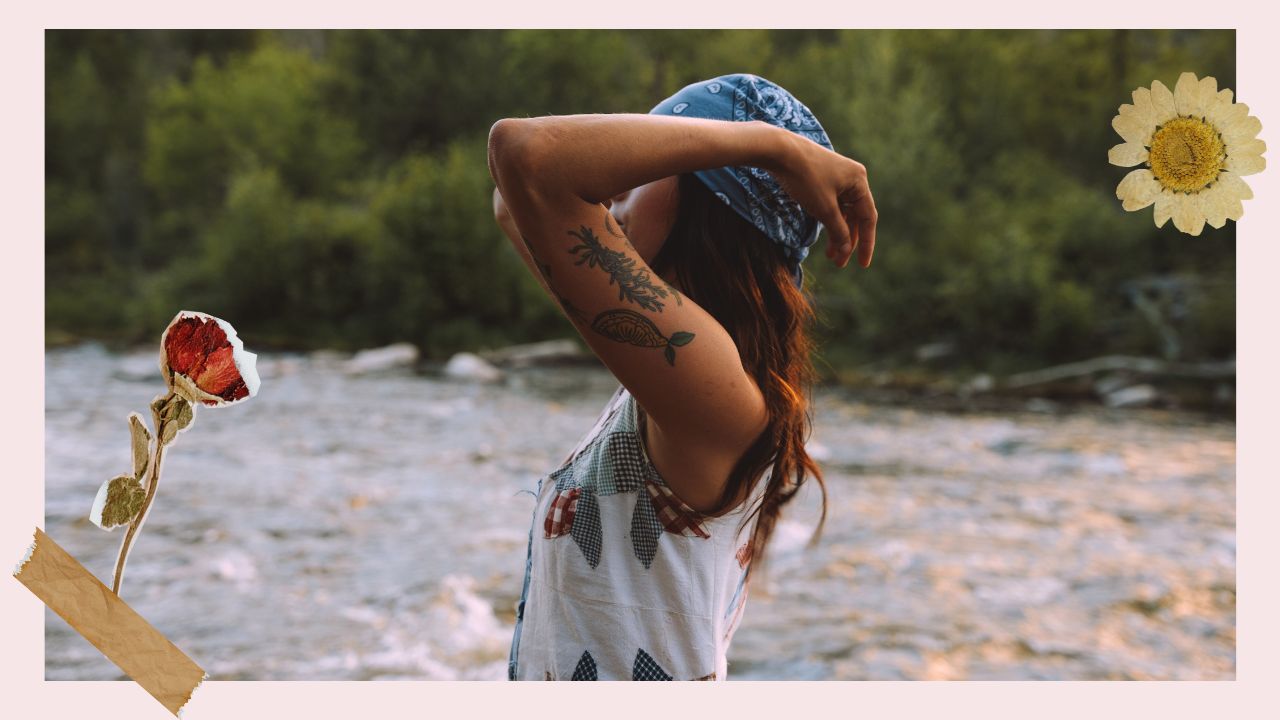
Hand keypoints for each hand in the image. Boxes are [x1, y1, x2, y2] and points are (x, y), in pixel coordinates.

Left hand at [769, 130, 877, 268]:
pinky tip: (823, 234)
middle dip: (847, 241)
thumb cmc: (804, 177)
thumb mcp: (823, 208)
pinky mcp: (823, 177)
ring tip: (829, 255)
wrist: (778, 150)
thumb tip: (846, 251)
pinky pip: (832, 203)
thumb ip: (838, 231)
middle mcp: (853, 177)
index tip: (863, 264)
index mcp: (859, 181)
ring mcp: (838, 176)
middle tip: (838, 263)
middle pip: (855, 216)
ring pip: (843, 211)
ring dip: (836, 233)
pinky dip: (828, 220)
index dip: (866, 243)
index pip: (868, 218)